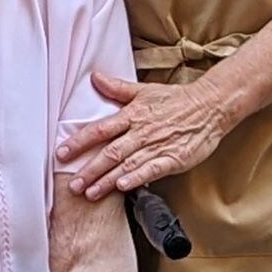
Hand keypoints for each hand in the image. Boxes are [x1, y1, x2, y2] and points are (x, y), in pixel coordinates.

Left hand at [60, 73, 232, 199]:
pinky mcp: (173, 159)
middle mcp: (141, 132)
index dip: (79, 142)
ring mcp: (157, 146)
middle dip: (89, 169)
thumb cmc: (175, 100)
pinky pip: (152, 170)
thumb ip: (117, 88)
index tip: (61, 153)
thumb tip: (94, 78)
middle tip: (72, 184)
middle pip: (110, 152)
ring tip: (90, 193)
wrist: (209, 106)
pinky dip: (137, 178)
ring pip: (127, 165)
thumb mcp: (144, 91)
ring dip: (107, 180)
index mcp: (132, 115)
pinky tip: (123, 187)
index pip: (100, 130)